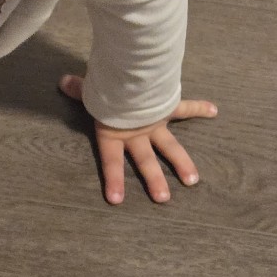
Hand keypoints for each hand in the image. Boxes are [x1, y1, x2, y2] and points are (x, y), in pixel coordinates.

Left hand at [58, 73, 217, 204]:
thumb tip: (62, 82)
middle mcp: (137, 133)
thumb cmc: (109, 87)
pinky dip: (200, 107)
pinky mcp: (168, 107)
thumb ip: (78, 90)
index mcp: (115, 133)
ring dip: (182, 163)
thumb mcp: (91, 91)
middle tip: (163, 200)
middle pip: (146, 161)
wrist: (132, 76)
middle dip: (154, 181)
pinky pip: (185, 108)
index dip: (113, 180)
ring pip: (171, 147)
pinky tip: (214, 111)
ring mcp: (156, 122)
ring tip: (192, 181)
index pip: (112, 161)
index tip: (116, 201)